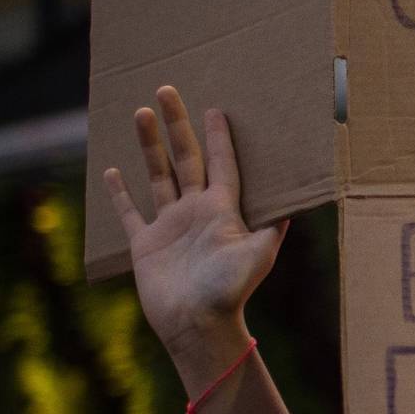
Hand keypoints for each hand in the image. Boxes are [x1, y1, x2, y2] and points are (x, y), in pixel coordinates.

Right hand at [102, 87, 285, 373]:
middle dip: (177, 125)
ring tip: (140, 112)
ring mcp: (169, 225)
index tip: (217, 108)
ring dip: (148, 145)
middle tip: (168, 89)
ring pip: (157, 175)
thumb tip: (303, 203)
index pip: (222, 163)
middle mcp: (196, 211)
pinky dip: (120, 193)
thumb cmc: (231, 291)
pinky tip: (112, 170)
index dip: (220, 136)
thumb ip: (273, 229)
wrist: (198, 324)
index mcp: (223, 209)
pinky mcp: (144, 243)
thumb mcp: (258, 255)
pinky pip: (129, 212)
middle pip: (186, 157)